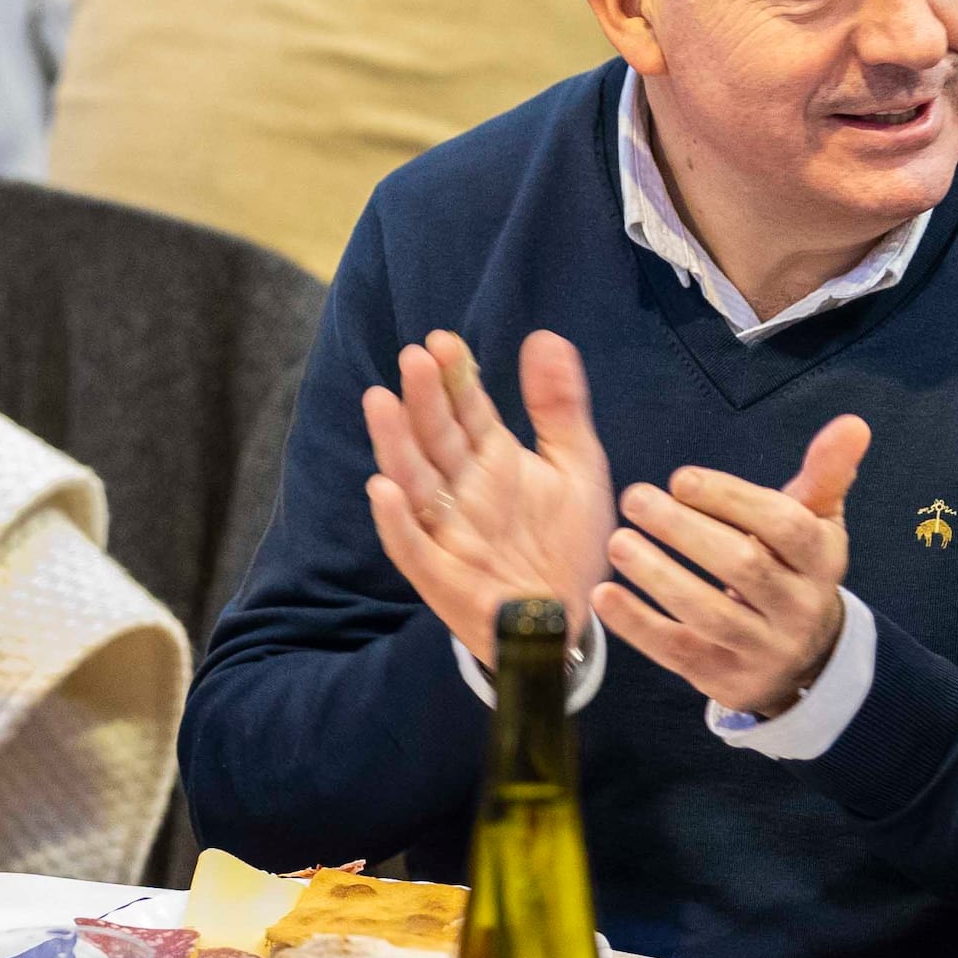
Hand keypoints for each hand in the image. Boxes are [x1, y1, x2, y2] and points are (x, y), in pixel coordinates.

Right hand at [362, 330, 616, 669]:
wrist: (565, 622)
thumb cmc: (566, 545)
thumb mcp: (576, 468)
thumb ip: (559, 407)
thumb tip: (545, 336)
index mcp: (492, 459)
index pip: (468, 410)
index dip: (455, 378)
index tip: (443, 343)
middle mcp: (462, 490)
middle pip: (436, 438)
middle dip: (424, 400)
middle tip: (415, 359)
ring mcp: (447, 531)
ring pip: (413, 482)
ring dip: (395, 445)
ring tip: (381, 402)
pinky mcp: (440, 575)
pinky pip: (411, 547)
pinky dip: (395, 521)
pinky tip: (382, 490)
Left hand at [598, 416, 866, 717]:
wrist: (798, 656)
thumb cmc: (793, 567)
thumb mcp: (815, 522)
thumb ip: (825, 472)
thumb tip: (853, 423)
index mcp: (822, 560)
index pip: (785, 525)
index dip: (732, 499)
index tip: (680, 478)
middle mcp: (800, 607)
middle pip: (744, 566)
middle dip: (685, 530)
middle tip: (635, 498)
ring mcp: (765, 649)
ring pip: (709, 613)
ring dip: (658, 576)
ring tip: (618, 541)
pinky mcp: (727, 679)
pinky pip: (679, 652)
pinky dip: (638, 626)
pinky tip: (603, 595)